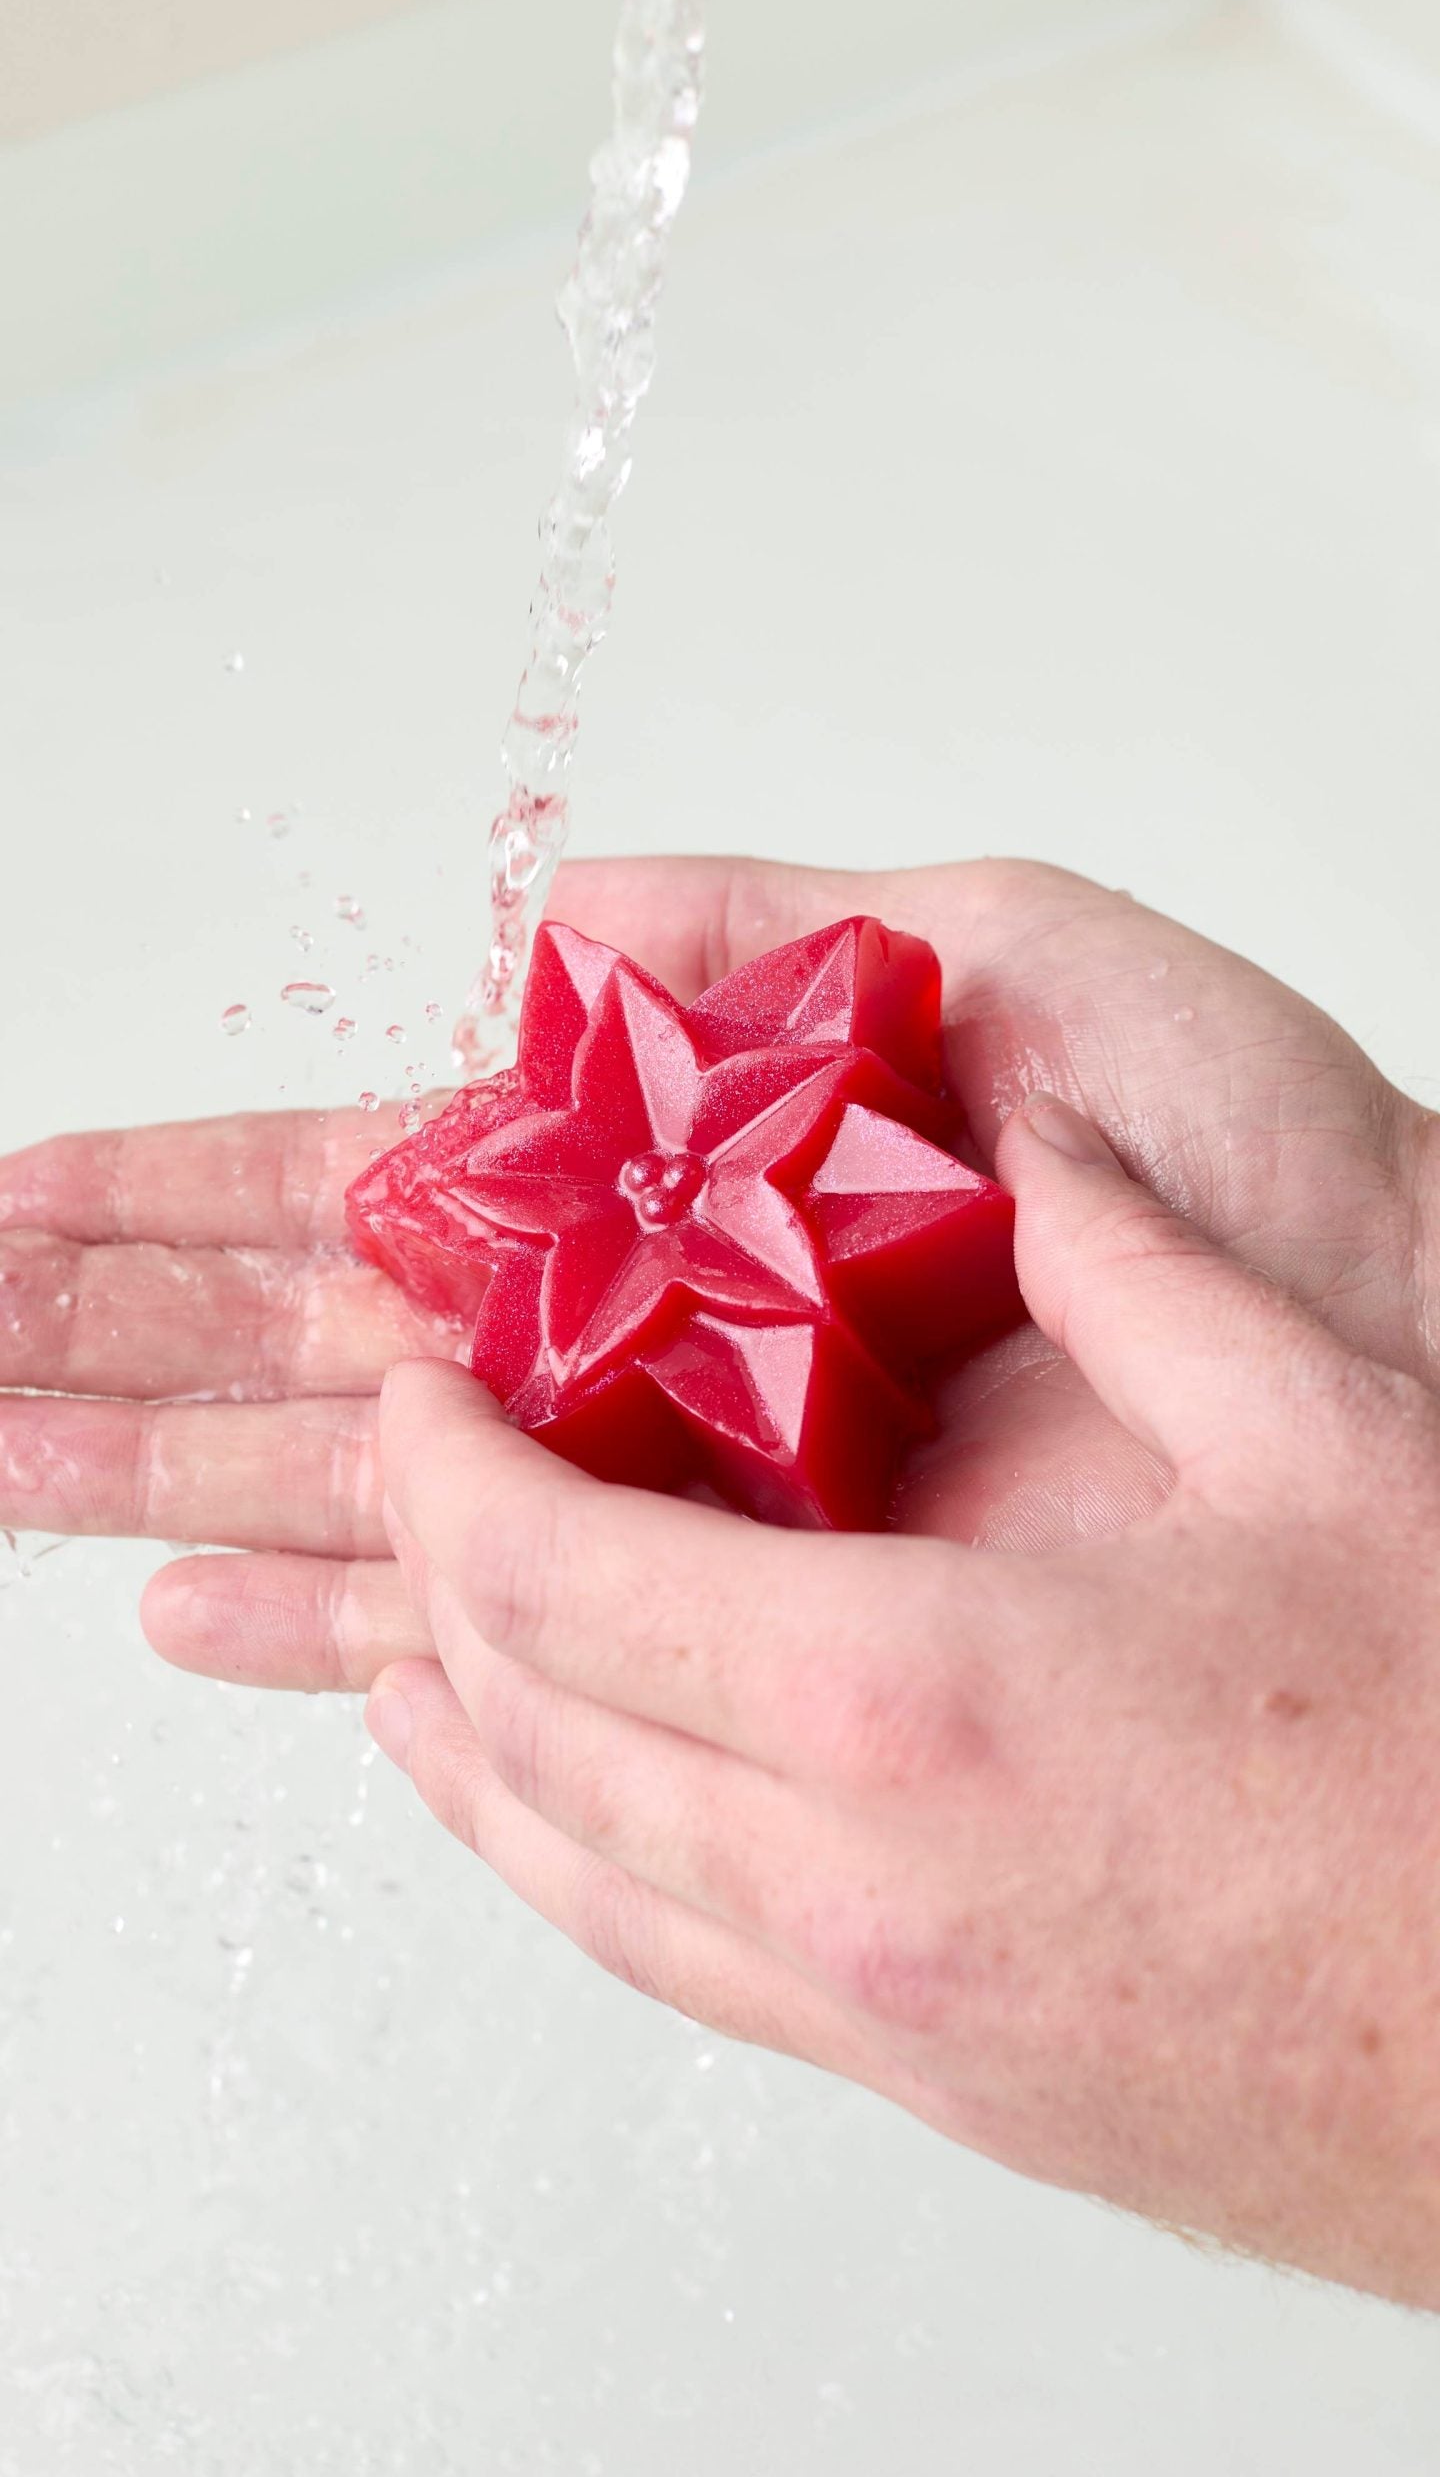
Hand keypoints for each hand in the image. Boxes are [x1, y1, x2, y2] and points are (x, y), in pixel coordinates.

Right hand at [109, 852, 1434, 1679]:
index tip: (27, 1189)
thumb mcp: (1027, 963)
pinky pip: (489, 1619)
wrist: (1412, 1391)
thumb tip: (557, 905)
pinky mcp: (742, 1614)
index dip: (188, 1186)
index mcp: (686, 1175)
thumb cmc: (1279, 1180)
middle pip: (314, 1334)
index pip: (375, 1175)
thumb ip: (780, 931)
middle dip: (112, 1331)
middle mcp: (648, 1338)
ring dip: (156, 1469)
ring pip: (353, 1481)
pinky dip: (328, 1620)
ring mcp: (679, 1483)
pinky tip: (197, 1617)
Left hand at [366, 1095, 1439, 2306]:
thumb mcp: (1328, 1446)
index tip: (420, 1390)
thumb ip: (1143, 1273)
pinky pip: (684, 1970)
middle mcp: (856, 1882)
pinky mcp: (945, 2093)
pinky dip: (581, 1873)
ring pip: (579, 1876)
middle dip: (437, 1579)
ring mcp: (889, 2015)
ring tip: (417, 1654)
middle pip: (531, 1720)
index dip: (446, 1469)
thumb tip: (1044, 1154)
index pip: (553, 1574)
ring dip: (473, 1749)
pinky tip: (577, 1828)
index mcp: (913, 1695)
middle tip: (426, 1470)